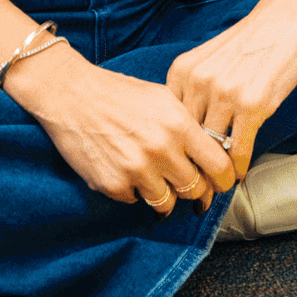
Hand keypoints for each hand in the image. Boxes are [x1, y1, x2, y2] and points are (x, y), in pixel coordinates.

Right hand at [6, 49, 239, 214]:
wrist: (71, 94)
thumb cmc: (120, 93)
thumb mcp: (163, 98)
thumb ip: (189, 125)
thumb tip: (214, 152)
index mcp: (179, 124)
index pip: (219, 166)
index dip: (225, 180)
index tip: (223, 185)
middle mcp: (161, 149)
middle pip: (196, 189)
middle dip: (196, 193)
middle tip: (193, 192)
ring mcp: (136, 169)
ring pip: (167, 203)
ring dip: (166, 197)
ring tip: (159, 184)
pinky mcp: (112, 184)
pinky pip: (135, 201)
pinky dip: (135, 193)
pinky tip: (128, 174)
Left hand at [166, 9, 296, 178]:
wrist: (284, 21)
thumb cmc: (248, 42)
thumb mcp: (208, 60)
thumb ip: (194, 89)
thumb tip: (187, 130)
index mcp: (182, 71)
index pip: (170, 121)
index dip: (175, 148)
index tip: (177, 168)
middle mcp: (198, 83)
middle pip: (187, 139)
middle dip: (190, 167)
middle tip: (193, 191)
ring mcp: (224, 95)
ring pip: (212, 149)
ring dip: (215, 173)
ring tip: (217, 187)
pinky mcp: (252, 106)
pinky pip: (238, 149)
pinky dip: (238, 167)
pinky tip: (239, 174)